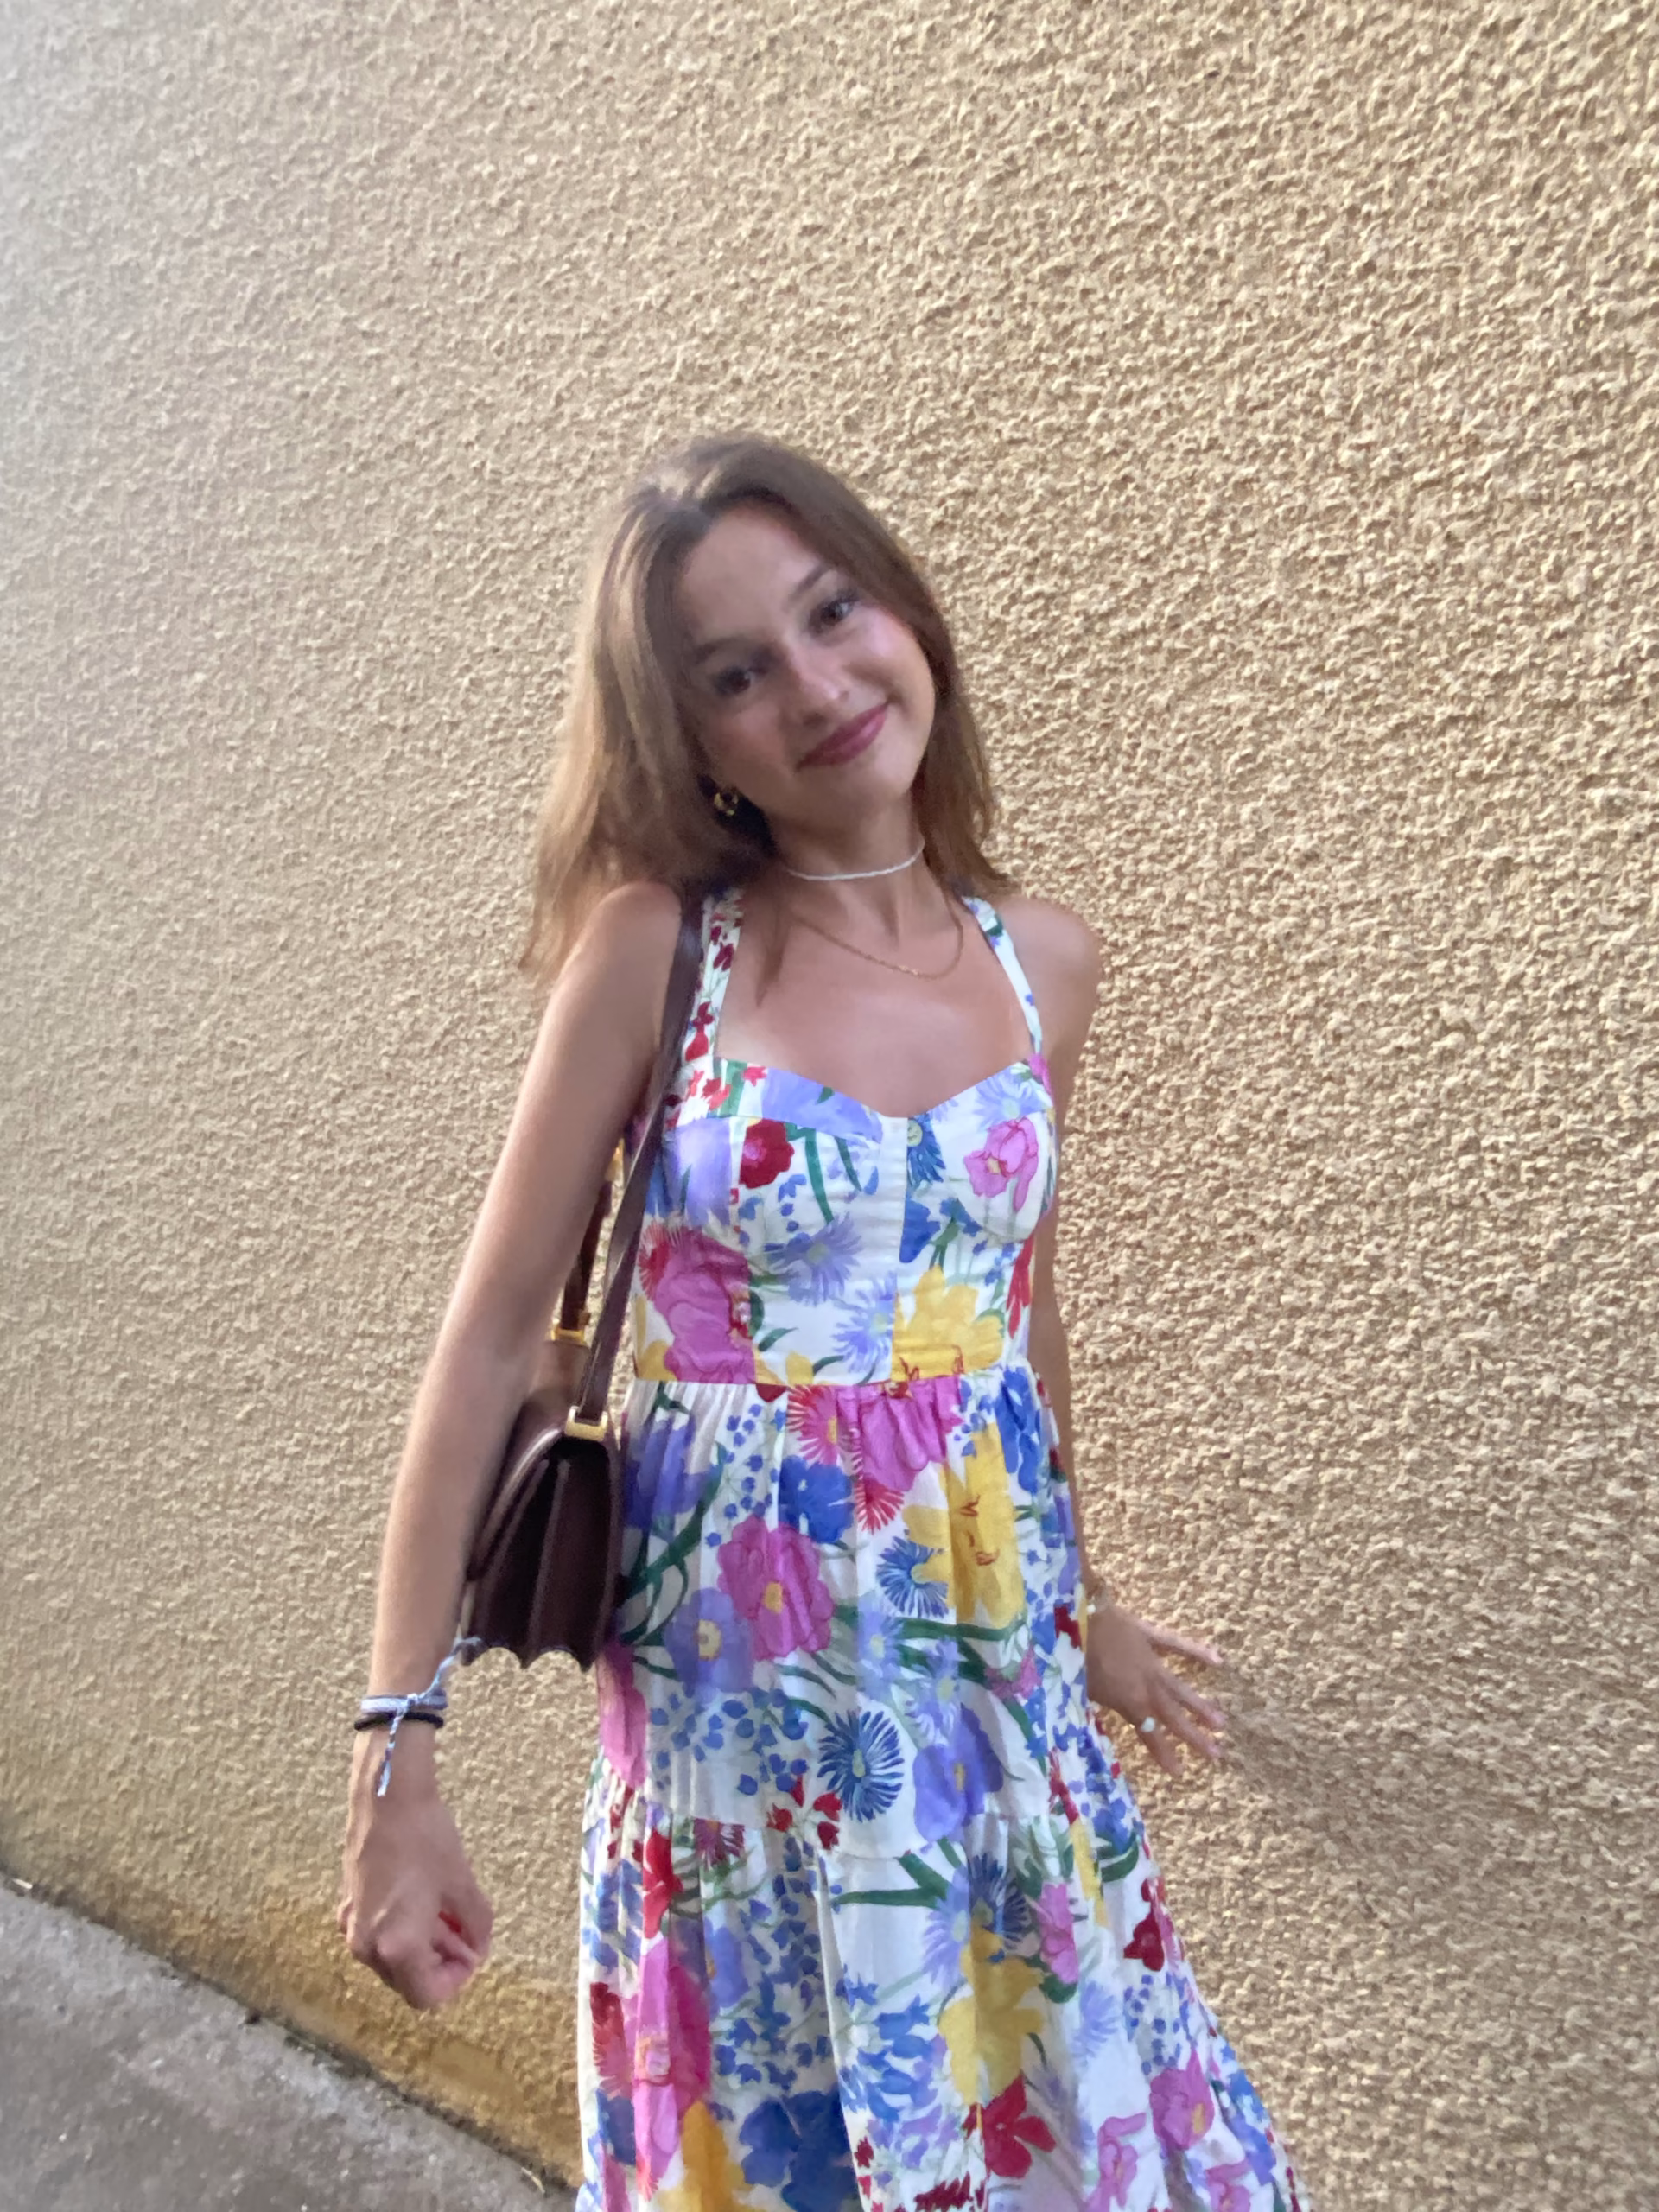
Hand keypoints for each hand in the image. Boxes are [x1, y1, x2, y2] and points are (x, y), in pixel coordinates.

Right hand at [338, 1729, 493, 2009]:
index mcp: (396, 1947)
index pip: (426, 1996)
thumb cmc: (427, 1839)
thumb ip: (476, 1926)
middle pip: (406, 1979)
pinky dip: (400, 1929)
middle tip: (465, 1935)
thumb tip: (479, 1948)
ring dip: (422, 1946)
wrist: (388, 1796)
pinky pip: (377, 1934)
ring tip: (448, 1915)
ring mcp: (352, 1925)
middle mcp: (367, 1946)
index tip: (471, 1954)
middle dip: (439, 1963)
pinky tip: (422, 1901)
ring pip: (391, 1957)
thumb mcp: (461, 1885)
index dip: (454, 1981)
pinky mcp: (348, 1904)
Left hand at [1084, 1600, 1226, 1779]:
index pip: (1150, 1733)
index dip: (1164, 1754)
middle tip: (1217, 1754)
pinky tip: (1217, 1661)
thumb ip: (1097, 1708)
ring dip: (1200, 1705)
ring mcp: (1151, 1660)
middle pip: (1173, 1715)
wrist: (1077, 1612)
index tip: (1180, 1773)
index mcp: (1130, 1701)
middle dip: (1194, 1736)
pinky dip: (1197, 1652)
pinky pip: (1177, 1645)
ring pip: (1180, 1688)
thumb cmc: (1072, 1655)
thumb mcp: (1081, 1691)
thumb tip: (1096, 1721)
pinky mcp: (1148, 1636)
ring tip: (1221, 1722)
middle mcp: (1147, 1685)